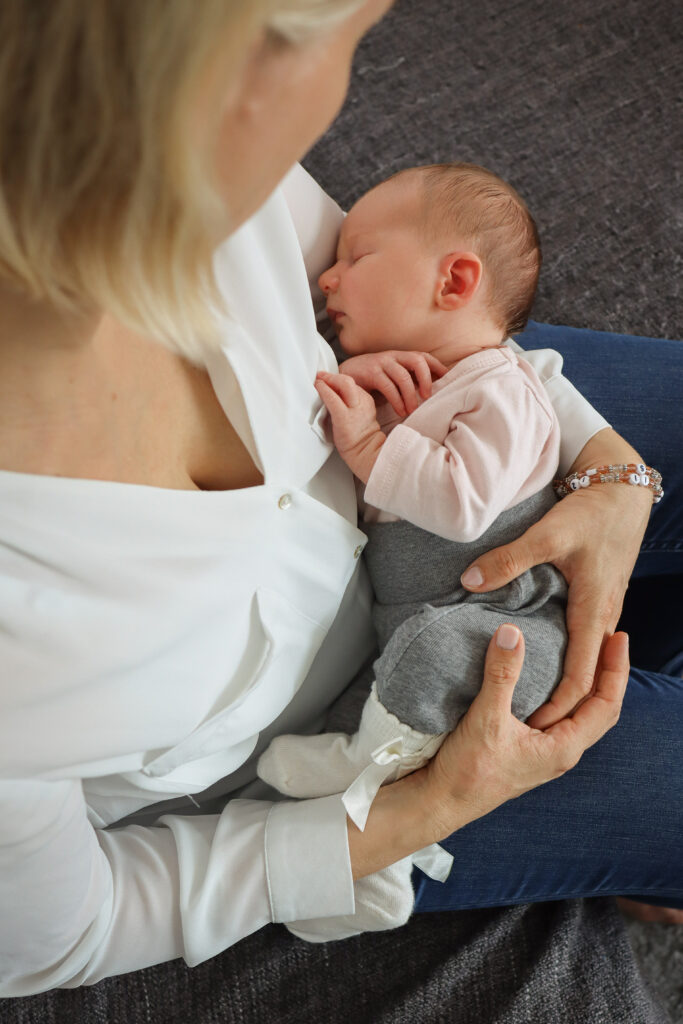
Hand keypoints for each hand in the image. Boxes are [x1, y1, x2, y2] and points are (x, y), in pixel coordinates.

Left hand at [315, 371, 385, 482]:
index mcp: (366, 401)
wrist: (366, 454)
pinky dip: (324, 390)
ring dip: (327, 380)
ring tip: (318, 379)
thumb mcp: (359, 416)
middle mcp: (361, 402)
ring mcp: (354, 409)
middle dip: (332, 376)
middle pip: (348, 381)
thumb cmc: (358, 439)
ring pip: (343, 384)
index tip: (327, 378)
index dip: (337, 380)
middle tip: (320, 375)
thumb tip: (334, 396)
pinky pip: (333, 398)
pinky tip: (318, 386)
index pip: (351, 384)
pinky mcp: (345, 417)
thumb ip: (351, 404)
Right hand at [338, 351, 447, 417]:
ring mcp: (380, 363)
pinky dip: (397, 400)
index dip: (437, 366)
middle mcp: (392, 356)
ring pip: (403, 376)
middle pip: (417, 360)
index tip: (447, 379)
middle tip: (428, 396)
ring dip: (410, 395)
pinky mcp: (370, 373)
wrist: (340, 377)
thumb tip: (428, 393)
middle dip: (426, 378)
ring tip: (412, 410)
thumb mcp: (390, 378)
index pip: (423, 356)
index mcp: (400, 357)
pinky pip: (388, 386)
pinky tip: (400, 411)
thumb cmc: (369, 381)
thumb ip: (406, 381)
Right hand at [349, 623, 629, 878]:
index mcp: (563, 748)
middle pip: (600, 708)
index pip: (605, 704)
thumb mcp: (486, 719)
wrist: (443, 802)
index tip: (619, 637)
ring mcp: (547, 752)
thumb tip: (512, 632)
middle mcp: (562, 752)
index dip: (615, 669)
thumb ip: (501, 675)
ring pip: (582, 714)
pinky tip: (557, 678)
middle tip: (613, 637)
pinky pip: (562, 717)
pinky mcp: (531, 749)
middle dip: (610, 673)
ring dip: (591, 684)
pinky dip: (569, 694)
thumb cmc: (468, 771)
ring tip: (592, 652)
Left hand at [459, 429, 649, 727]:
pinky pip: (584, 640)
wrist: (621, 490)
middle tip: (526, 728)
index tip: (532, 728)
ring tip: (530, 702)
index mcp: (592, 611)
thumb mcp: (548, 534)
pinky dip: (568, 658)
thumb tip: (470, 580)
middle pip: (586, 677)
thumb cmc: (590, 513)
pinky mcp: (597, 598)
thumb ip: (509, 559)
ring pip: (586, 659)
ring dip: (565, 684)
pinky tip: (539, 659)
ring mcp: (602, 608)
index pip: (579, 676)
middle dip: (560, 706)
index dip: (558, 706)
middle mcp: (601, 616)